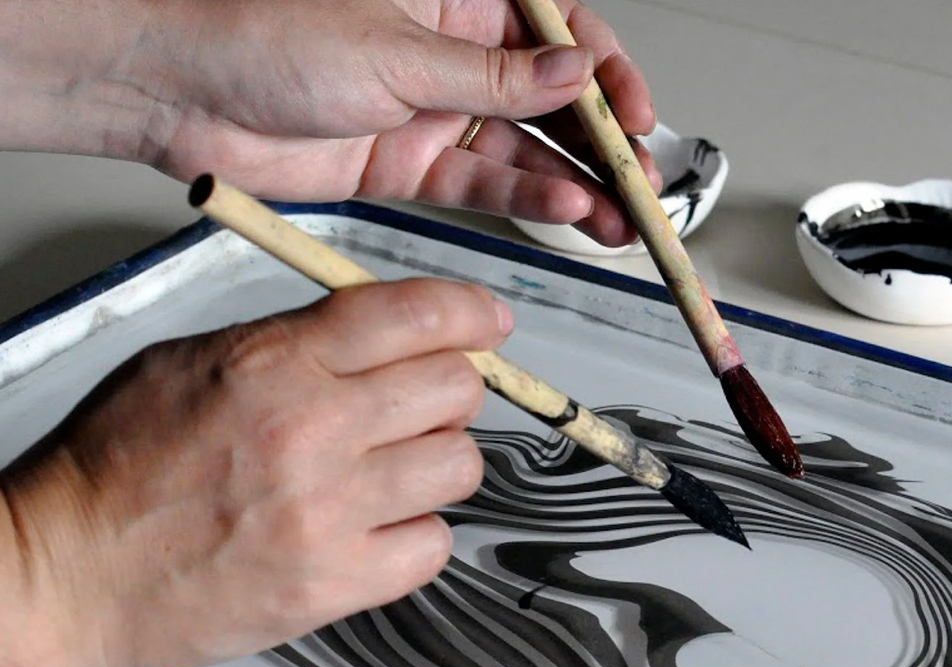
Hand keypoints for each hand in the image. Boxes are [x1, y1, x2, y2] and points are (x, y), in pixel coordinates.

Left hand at [0, 0, 660, 244]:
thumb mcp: (394, 48)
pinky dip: (522, 198)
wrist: (177, 90)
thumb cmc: (257, 29)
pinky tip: (563, 210)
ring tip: (616, 218)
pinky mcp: (405, 160)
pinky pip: (479, 180)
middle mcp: (447, 49)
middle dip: (600, 143)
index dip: (605, 73)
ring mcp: (428, 107)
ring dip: (573, 185)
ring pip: (521, 149)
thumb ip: (492, 76)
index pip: (556, 32)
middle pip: (548, 98)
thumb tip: (572, 78)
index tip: (636, 114)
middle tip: (641, 183)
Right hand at [0, 280, 499, 666]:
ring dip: (434, 465)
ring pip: (458, 466)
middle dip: (450, 390)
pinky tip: (372, 531)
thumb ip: (291, 344)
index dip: (467, 314)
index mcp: (273, 363)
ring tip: (385, 474)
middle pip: (455, 389)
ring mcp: (329, 513)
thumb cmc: (114, 468)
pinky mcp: (334, 584)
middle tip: (419, 407)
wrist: (63, 571)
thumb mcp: (189, 363)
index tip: (486, 323)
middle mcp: (312, 431)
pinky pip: (434, 547)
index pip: (412, 315)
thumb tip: (382, 335)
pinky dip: (415, 538)